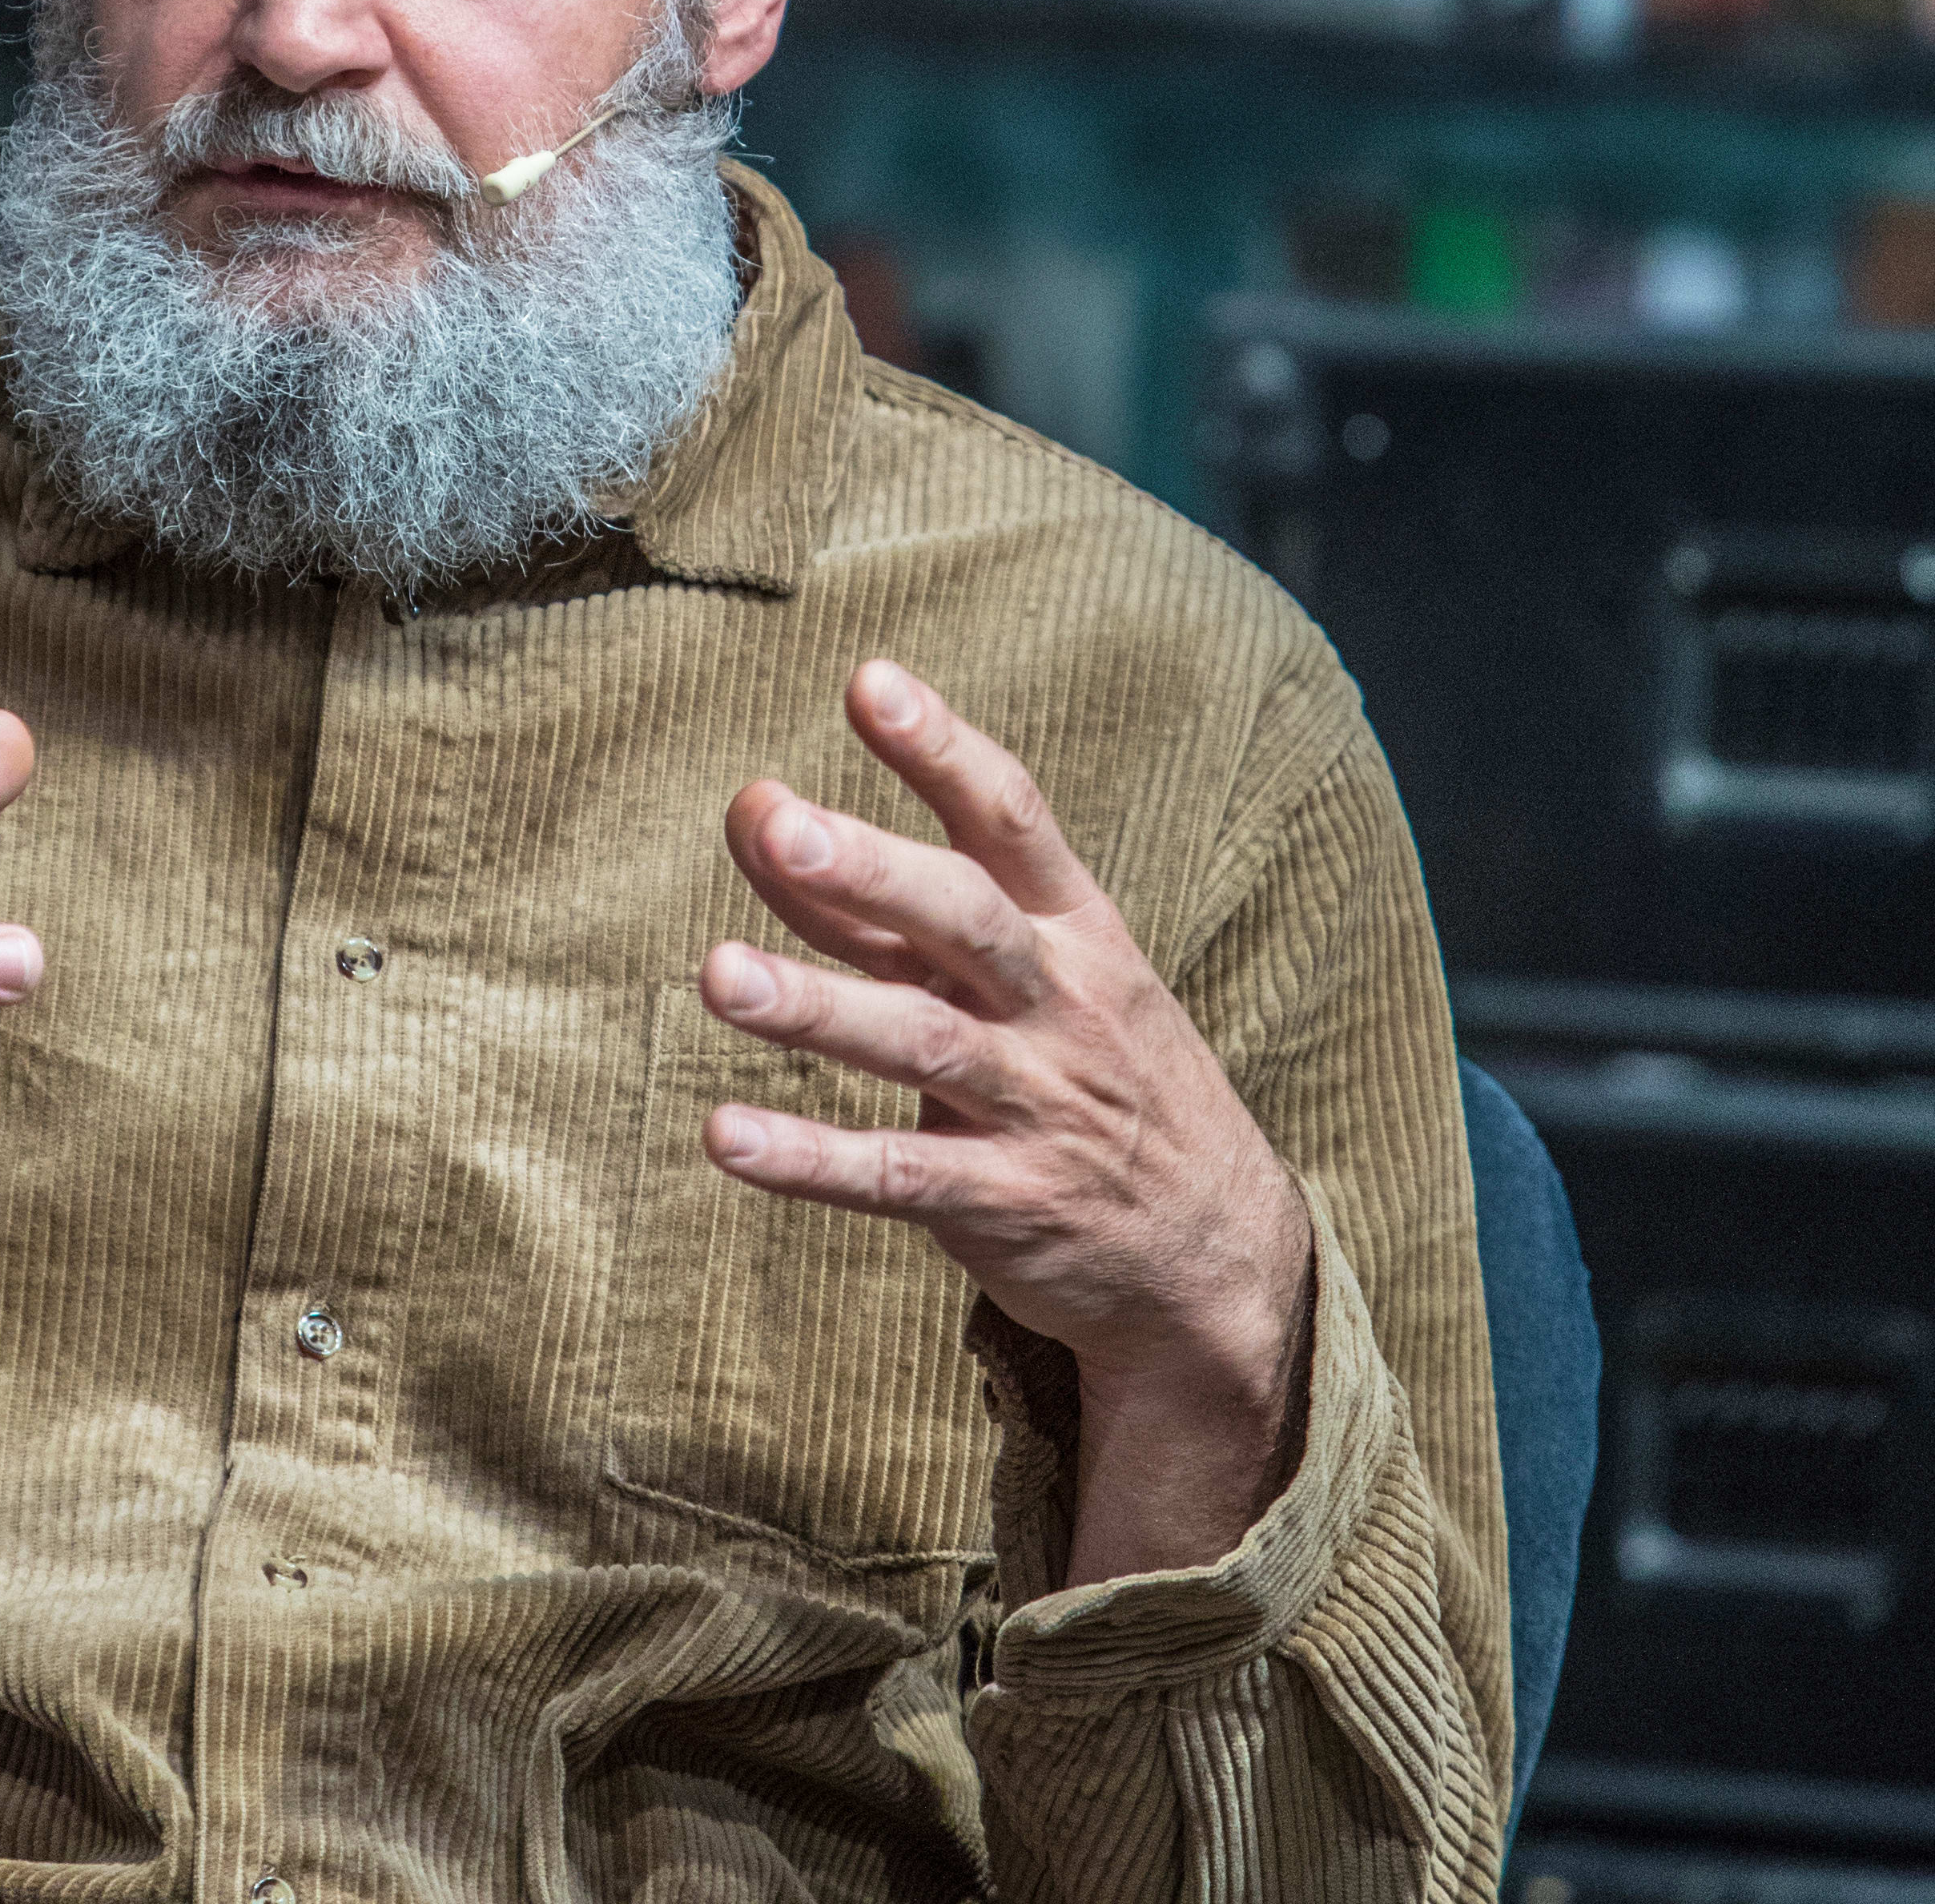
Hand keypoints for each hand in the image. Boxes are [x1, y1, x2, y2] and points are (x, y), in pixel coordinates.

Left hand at [703, 660, 1311, 1584]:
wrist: (1217, 1255)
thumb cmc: (1091, 1074)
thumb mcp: (1027, 974)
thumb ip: (884, 908)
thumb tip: (759, 815)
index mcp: (1074, 928)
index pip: (1012, 819)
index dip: (941, 750)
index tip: (869, 681)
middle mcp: (1059, 1004)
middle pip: (965, 920)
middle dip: (872, 870)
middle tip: (777, 823)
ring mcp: (1036, 1106)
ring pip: (922, 1044)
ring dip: (817, 1009)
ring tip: (717, 978)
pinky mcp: (1005, 1203)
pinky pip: (898, 1177)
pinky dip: (810, 1159)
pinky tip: (725, 1135)